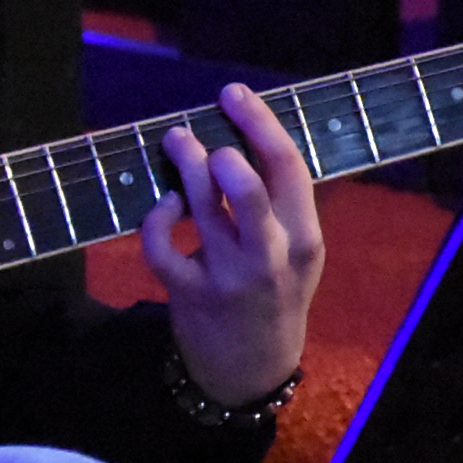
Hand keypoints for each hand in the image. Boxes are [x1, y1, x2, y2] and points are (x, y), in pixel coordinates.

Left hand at [138, 83, 323, 405]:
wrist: (252, 369)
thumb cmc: (275, 292)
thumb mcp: (296, 252)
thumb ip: (279, 201)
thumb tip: (243, 130)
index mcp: (305, 239)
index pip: (290, 169)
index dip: (260, 123)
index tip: (233, 93)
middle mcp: (271, 257)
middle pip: (251, 192)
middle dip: (223, 153)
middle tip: (203, 135)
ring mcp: (230, 278)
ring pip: (204, 210)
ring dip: (185, 169)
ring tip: (176, 142)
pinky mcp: (191, 295)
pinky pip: (163, 247)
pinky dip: (157, 219)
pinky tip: (164, 206)